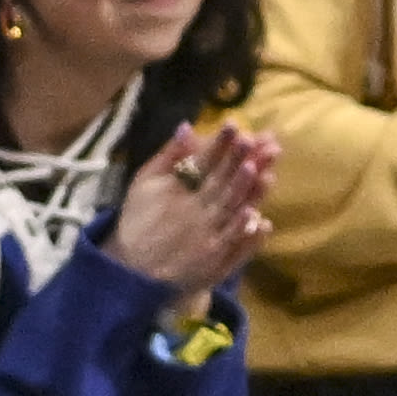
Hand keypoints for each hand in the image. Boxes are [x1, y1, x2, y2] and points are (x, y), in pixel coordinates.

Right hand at [104, 119, 272, 291]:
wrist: (134, 270)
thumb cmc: (139, 221)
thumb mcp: (144, 183)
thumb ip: (168, 156)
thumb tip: (187, 126)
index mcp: (175, 188)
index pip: (202, 161)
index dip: (220, 143)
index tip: (235, 125)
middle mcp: (191, 209)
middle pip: (220, 181)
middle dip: (239, 160)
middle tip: (257, 140)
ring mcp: (204, 233)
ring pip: (229, 209)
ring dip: (246, 191)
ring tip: (261, 170)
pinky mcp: (213, 256)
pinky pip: (231, 242)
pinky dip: (244, 230)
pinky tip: (259, 218)